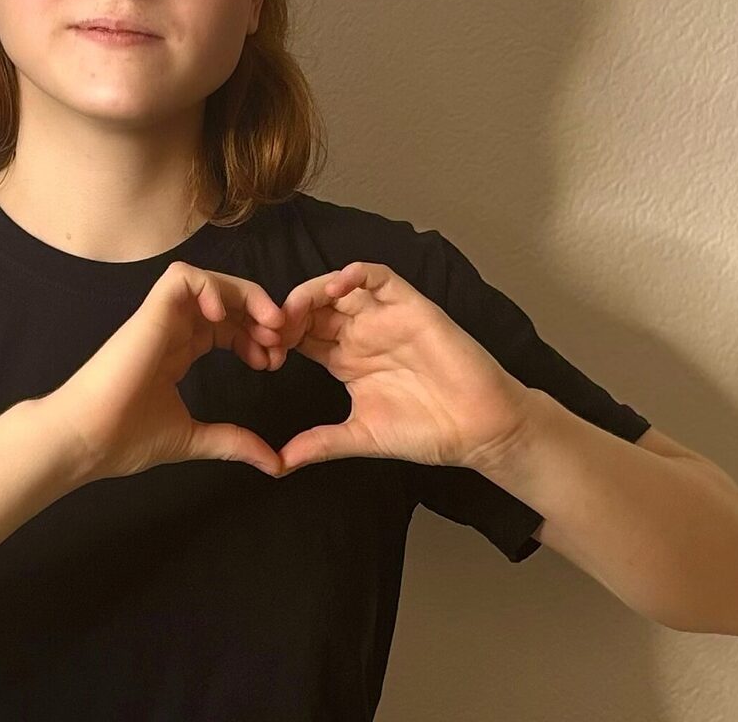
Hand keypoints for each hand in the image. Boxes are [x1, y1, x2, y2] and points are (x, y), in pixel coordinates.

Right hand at [45, 261, 289, 483]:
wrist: (87, 440)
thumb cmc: (126, 438)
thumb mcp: (194, 438)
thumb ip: (234, 441)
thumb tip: (275, 463)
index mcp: (178, 351)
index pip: (225, 325)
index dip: (255, 336)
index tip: (273, 362)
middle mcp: (172, 329)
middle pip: (225, 298)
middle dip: (259, 313)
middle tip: (281, 339)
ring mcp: (161, 318)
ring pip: (209, 281)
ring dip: (244, 295)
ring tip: (267, 324)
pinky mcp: (151, 313)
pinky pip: (183, 277)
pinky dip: (210, 286)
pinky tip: (223, 317)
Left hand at [267, 261, 532, 474]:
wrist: (477, 430)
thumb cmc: (425, 430)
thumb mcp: (360, 436)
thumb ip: (319, 443)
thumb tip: (277, 464)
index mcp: (344, 358)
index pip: (300, 334)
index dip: (277, 338)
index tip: (261, 355)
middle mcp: (360, 332)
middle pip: (313, 306)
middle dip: (287, 312)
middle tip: (270, 328)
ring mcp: (384, 317)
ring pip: (340, 286)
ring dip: (314, 290)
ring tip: (295, 308)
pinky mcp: (411, 307)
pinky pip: (381, 277)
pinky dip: (358, 273)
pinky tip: (339, 285)